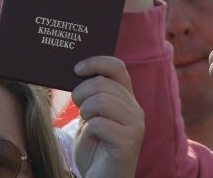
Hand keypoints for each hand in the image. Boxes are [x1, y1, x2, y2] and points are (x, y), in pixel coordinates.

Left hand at [72, 56, 144, 177]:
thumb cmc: (94, 149)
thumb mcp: (91, 117)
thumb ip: (92, 96)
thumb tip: (77, 71)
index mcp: (128, 100)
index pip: (117, 67)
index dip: (96, 62)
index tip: (76, 69)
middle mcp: (136, 110)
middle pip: (103, 84)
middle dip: (81, 93)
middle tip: (77, 109)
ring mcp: (135, 126)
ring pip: (100, 101)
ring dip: (84, 113)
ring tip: (86, 125)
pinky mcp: (128, 142)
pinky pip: (98, 124)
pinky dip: (88, 131)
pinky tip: (93, 140)